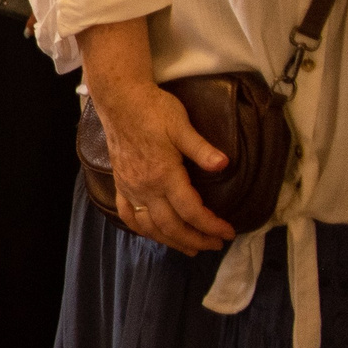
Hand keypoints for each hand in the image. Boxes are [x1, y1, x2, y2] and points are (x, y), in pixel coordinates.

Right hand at [93, 77, 235, 253]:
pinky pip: (128, 214)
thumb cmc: (153, 109)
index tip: (228, 233)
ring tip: (189, 247)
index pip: (191, 211)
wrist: (120, 100)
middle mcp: (145, 187)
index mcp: (163, 174)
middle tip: (214, 245)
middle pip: (171, 226)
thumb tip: (224, 164)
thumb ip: (201, 148)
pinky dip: (142, 229)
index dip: (211, 226)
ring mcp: (130, 187)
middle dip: (195, 239)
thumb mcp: (181, 124)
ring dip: (170, 241)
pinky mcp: (120, 183)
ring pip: (149, 226)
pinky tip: (153, 232)